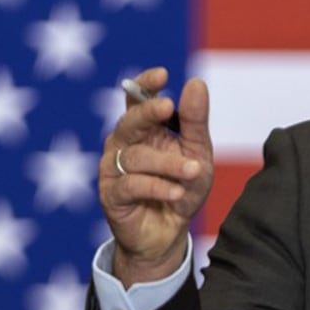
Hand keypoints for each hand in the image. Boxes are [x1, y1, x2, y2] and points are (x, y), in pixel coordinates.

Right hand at [99, 67, 212, 286]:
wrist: (169, 234)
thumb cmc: (182, 189)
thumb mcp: (198, 155)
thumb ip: (195, 122)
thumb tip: (195, 82)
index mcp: (143, 130)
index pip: (136, 99)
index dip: (144, 85)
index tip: (162, 75)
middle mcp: (122, 145)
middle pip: (129, 122)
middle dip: (148, 113)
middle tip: (168, 108)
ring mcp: (113, 169)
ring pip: (137, 157)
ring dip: (169, 163)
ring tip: (194, 170)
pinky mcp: (111, 195)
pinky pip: (132, 184)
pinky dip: (158, 186)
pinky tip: (177, 191)